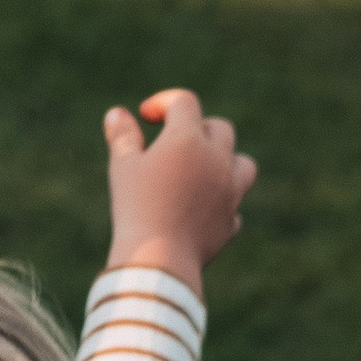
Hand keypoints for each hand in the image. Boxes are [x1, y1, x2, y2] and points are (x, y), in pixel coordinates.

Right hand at [103, 88, 256, 296]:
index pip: (184, 102)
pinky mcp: (231, 221)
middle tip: (172, 143)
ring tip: (202, 171)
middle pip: (220, 128)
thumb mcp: (123, 167)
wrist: (160, 258)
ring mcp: (230, 191)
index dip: (164, 102)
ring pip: (243, 163)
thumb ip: (122, 136)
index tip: (146, 117)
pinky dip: (221, 203)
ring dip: (225, 161)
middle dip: (198, 128)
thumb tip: (117, 114)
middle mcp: (217, 160)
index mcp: (188, 139)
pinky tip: (202, 210)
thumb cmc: (136, 207)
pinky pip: (234, 206)